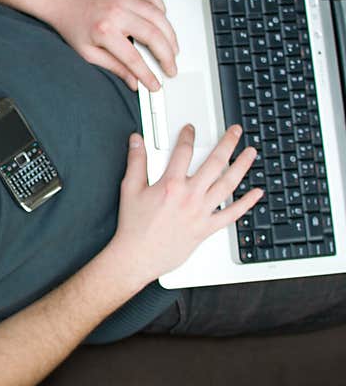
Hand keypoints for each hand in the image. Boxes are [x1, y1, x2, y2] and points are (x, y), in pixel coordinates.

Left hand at [33, 0, 178, 91]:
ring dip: (170, 36)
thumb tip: (133, 81)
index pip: (133, 58)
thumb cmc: (71, 24)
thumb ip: (113, 67)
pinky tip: (162, 25)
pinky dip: (163, 12)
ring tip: (172, 50)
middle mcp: (117, 11)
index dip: (148, 74)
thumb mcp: (87, 53)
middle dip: (167, 56)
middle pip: (153, 36)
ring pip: (159, 17)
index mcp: (104, 31)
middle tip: (171, 68)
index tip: (155, 84)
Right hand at [108, 123, 263, 285]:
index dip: (188, 136)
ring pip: (228, 184)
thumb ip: (136, 161)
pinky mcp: (206, 228)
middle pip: (215, 163)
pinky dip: (246, 203)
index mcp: (170, 185)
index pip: (184, 152)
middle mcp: (190, 196)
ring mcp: (201, 212)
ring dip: (242, 166)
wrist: (137, 256)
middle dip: (227, 144)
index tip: (191, 129)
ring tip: (250, 153)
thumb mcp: (130, 189)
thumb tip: (137, 140)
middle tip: (235, 132)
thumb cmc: (133, 227)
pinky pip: (231, 214)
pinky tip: (256, 193)